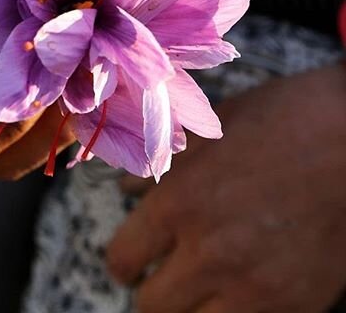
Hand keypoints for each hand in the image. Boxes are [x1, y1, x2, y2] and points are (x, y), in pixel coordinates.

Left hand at [106, 64, 345, 312]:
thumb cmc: (284, 121)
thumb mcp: (212, 133)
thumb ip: (164, 168)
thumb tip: (128, 189)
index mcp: (180, 202)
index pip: (123, 256)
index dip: (121, 260)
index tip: (127, 261)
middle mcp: (209, 252)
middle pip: (150, 305)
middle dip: (148, 290)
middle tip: (157, 276)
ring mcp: (254, 287)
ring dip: (186, 308)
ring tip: (194, 287)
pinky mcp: (294, 305)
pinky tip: (235, 290)